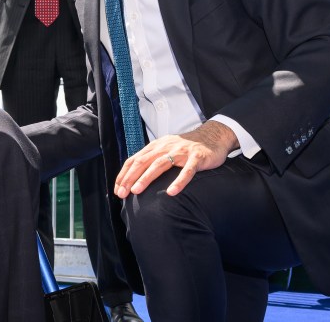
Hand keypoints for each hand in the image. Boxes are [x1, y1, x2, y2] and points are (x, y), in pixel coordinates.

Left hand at [114, 120, 237, 198]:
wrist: (212, 136)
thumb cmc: (186, 147)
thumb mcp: (166, 149)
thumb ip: (152, 159)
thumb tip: (135, 177)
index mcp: (156, 146)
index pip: (134, 160)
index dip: (124, 174)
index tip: (117, 189)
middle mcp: (165, 147)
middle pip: (143, 162)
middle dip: (130, 177)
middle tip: (122, 193)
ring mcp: (181, 152)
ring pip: (160, 164)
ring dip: (146, 178)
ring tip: (137, 191)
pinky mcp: (197, 157)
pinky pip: (187, 170)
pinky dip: (179, 181)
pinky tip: (171, 192)